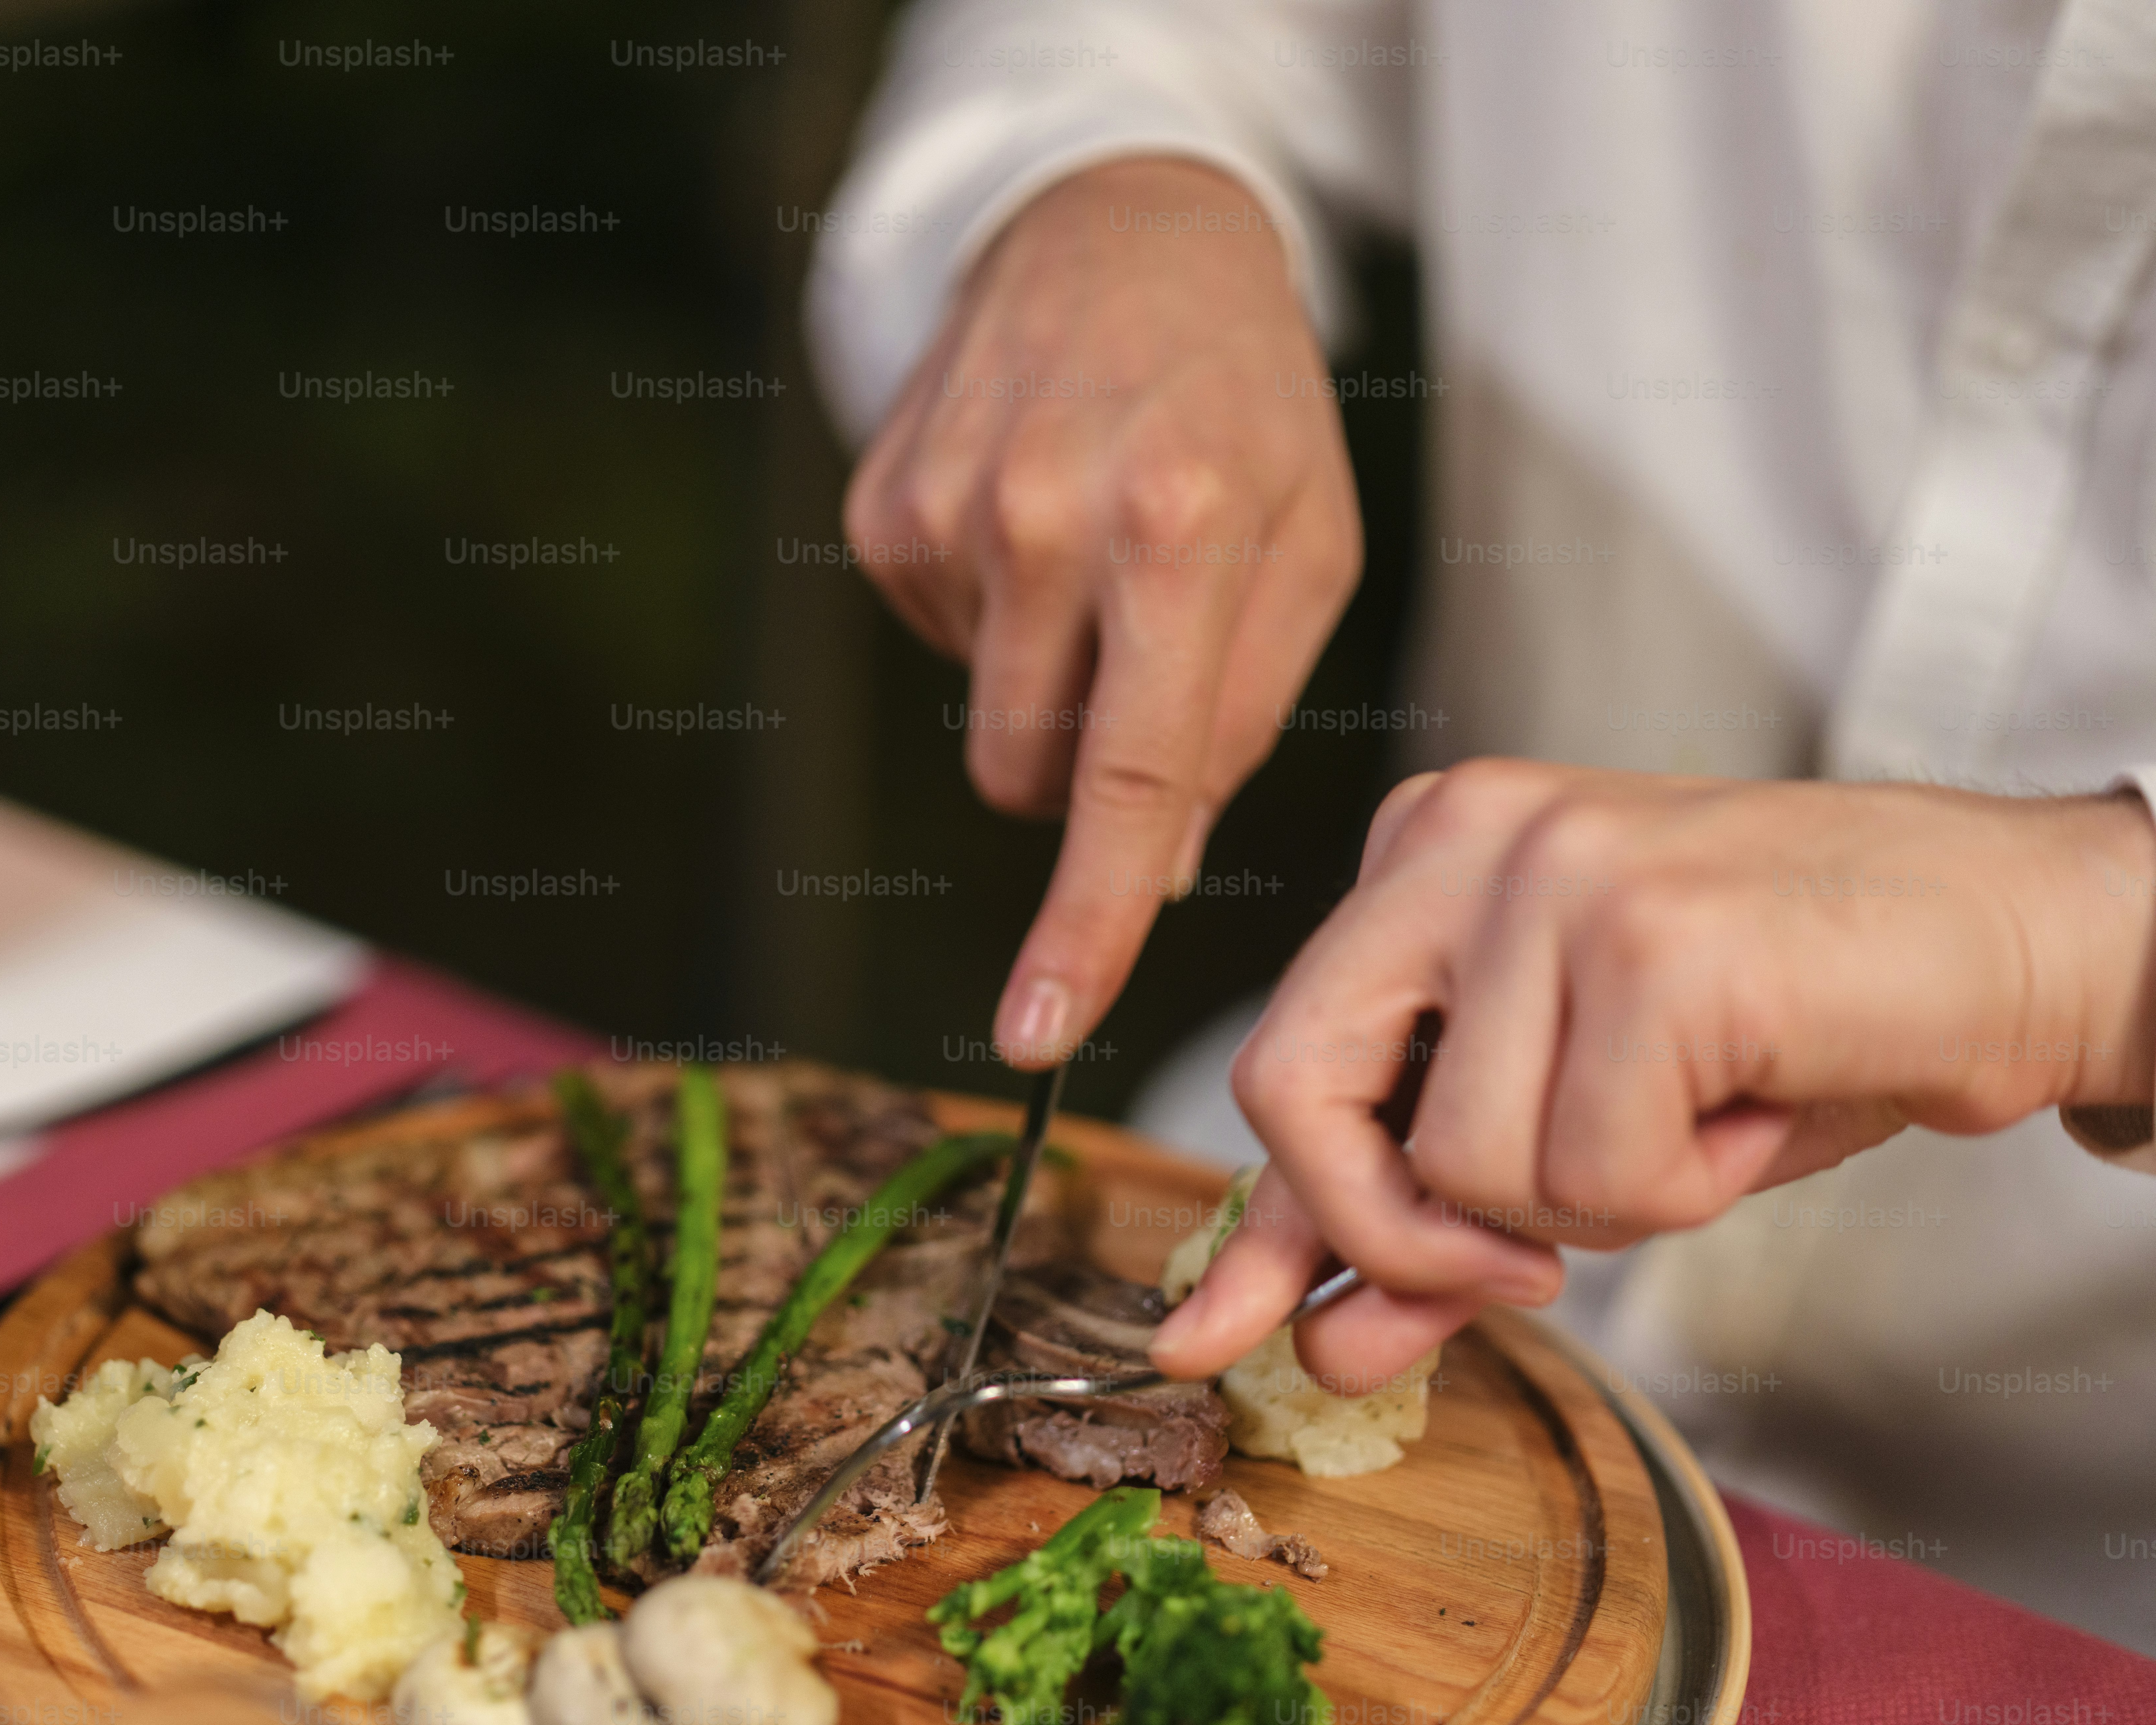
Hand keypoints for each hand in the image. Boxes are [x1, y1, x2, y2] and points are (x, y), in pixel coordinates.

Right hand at [844, 157, 1361, 1067]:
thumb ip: (1245, 712)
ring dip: (1039, 685)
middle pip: (1031, 776)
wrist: (1120, 225)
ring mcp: (947, 507)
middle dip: (1084, 764)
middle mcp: (1047, 515)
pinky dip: (988, 614)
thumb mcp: (1308, 539)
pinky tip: (1027, 515)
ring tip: (1085, 553)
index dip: (1086, 923)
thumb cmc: (1243, 399)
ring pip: (981, 724)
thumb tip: (1165, 862)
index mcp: (1179, 526)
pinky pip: (935, 644)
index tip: (1037, 1035)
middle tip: (1139, 644)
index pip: (1126, 778)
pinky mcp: (880, 505)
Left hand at [1150, 761, 2155, 1387]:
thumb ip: (1430, 1225)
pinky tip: (1755, 1103)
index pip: (1285, 1066)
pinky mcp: (1651, 942)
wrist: (2008, 946)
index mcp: (1423, 856)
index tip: (1217, 1332)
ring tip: (1703, 1114)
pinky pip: (1592, 1172)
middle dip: (1391, 1228)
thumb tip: (1317, 1344)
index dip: (1268, 1221)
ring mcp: (1551, 874)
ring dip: (1599, 1201)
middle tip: (1525, 1268)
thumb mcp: (1576, 1133)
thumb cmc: (1790, 1027)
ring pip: (1464, 1164)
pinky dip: (1685, 1186)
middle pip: (1295, 1092)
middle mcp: (1459, 837)